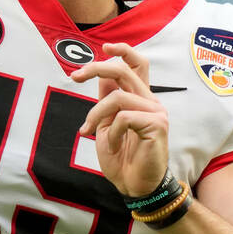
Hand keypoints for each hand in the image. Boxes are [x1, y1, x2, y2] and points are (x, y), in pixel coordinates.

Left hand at [72, 42, 169, 196]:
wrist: (134, 186)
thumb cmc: (121, 157)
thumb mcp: (106, 124)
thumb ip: (106, 99)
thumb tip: (99, 74)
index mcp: (139, 98)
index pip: (137, 64)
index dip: (122, 50)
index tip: (104, 47)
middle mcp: (150, 100)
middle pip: (125, 69)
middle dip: (97, 67)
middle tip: (75, 77)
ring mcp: (156, 111)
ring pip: (117, 97)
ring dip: (96, 114)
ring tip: (91, 131)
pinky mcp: (157, 124)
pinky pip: (124, 117)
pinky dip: (111, 132)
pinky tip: (112, 146)